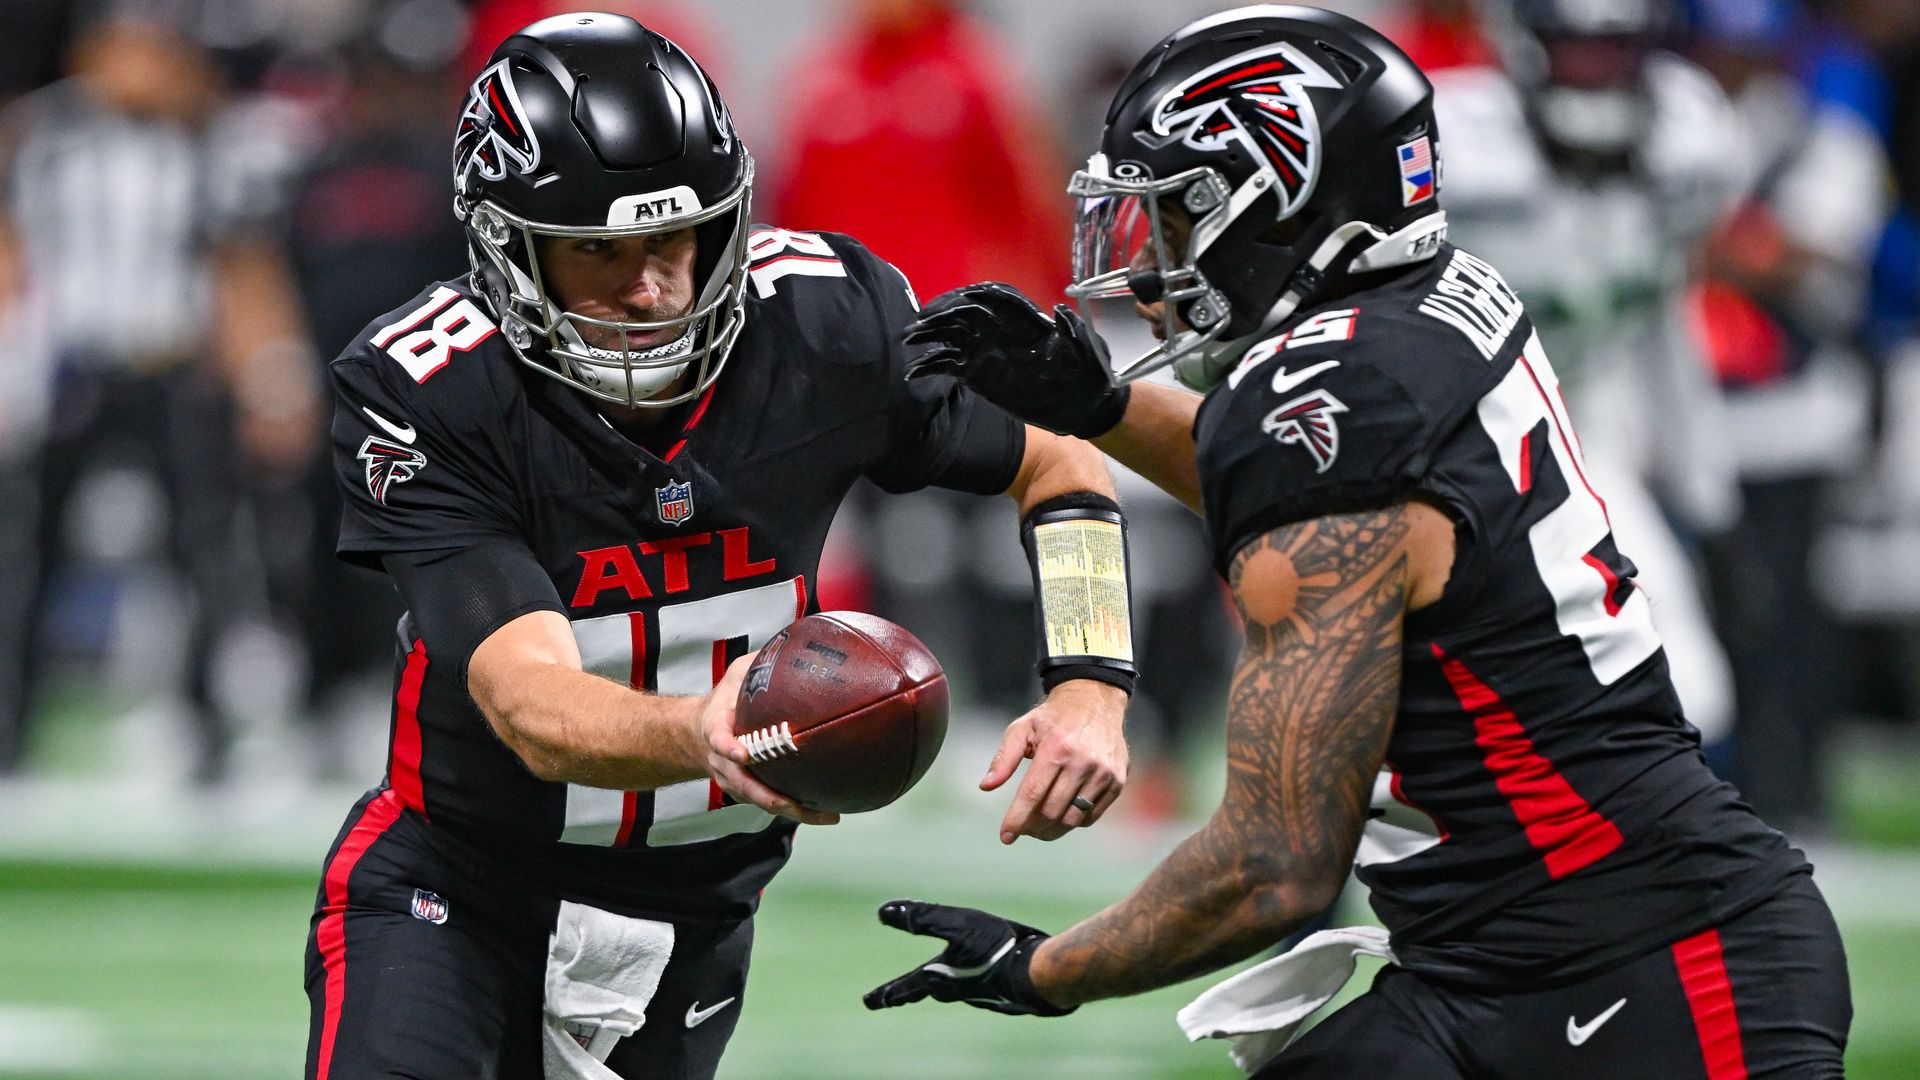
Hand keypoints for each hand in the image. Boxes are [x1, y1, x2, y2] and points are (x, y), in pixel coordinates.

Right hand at [696, 654, 839, 826]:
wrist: (696, 734)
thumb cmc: (725, 700)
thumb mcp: (736, 675)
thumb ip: (760, 664)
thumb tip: (800, 644)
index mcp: (717, 729)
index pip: (719, 739)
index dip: (729, 748)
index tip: (743, 753)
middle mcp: (724, 761)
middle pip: (743, 784)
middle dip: (769, 796)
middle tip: (794, 803)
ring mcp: (735, 780)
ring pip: (761, 800)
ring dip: (792, 810)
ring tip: (826, 815)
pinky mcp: (749, 791)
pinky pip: (772, 802)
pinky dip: (797, 810)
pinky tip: (827, 811)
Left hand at [863, 900, 1073, 1015]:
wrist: (1039, 974)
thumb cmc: (996, 947)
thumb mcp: (956, 924)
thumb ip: (921, 918)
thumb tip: (883, 912)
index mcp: (939, 978)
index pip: (904, 987)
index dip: (885, 993)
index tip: (868, 1002)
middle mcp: (955, 991)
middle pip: (925, 992)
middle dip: (907, 993)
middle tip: (890, 1000)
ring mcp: (977, 993)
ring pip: (951, 990)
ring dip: (938, 987)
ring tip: (932, 984)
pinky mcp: (997, 991)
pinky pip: (974, 986)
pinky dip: (966, 981)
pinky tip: (976, 977)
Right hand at [903, 282, 1129, 438]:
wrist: (1083, 404)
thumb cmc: (1088, 371)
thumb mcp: (1086, 349)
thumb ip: (1072, 331)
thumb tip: (1060, 311)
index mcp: (1022, 319)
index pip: (993, 298)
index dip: (974, 295)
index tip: (959, 301)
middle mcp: (999, 330)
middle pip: (963, 314)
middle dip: (940, 314)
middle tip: (920, 323)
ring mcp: (985, 351)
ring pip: (949, 336)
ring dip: (928, 335)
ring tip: (909, 340)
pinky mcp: (977, 374)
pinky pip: (948, 365)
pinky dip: (930, 365)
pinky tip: (915, 373)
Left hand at [981, 680, 1127, 843]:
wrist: (1094, 701)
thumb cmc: (1052, 718)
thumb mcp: (1022, 728)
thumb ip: (1003, 758)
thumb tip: (986, 786)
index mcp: (1056, 747)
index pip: (1032, 794)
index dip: (1017, 819)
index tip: (1005, 836)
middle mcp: (1083, 762)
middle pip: (1052, 811)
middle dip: (1032, 827)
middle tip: (1022, 829)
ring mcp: (1103, 773)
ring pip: (1072, 818)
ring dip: (1051, 830)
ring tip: (1038, 828)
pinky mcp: (1117, 782)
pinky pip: (1091, 816)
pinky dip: (1073, 822)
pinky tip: (1060, 816)